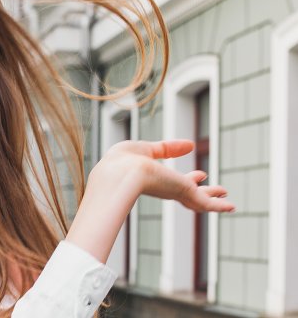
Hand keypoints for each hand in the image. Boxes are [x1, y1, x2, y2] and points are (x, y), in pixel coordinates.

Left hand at [66, 139, 233, 263]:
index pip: (175, 182)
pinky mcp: (184, 194)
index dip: (190, 178)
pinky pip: (206, 204)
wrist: (121, 172)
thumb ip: (168, 148)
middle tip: (221, 190)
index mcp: (154, 179)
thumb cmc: (125, 160)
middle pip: (189, 194)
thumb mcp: (149, 149)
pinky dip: (220, 207)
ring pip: (199, 200)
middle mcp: (166, 188)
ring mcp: (175, 193)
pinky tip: (232, 207)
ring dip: (214, 199)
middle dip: (204, 192)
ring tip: (229, 201)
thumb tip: (191, 145)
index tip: (201, 175)